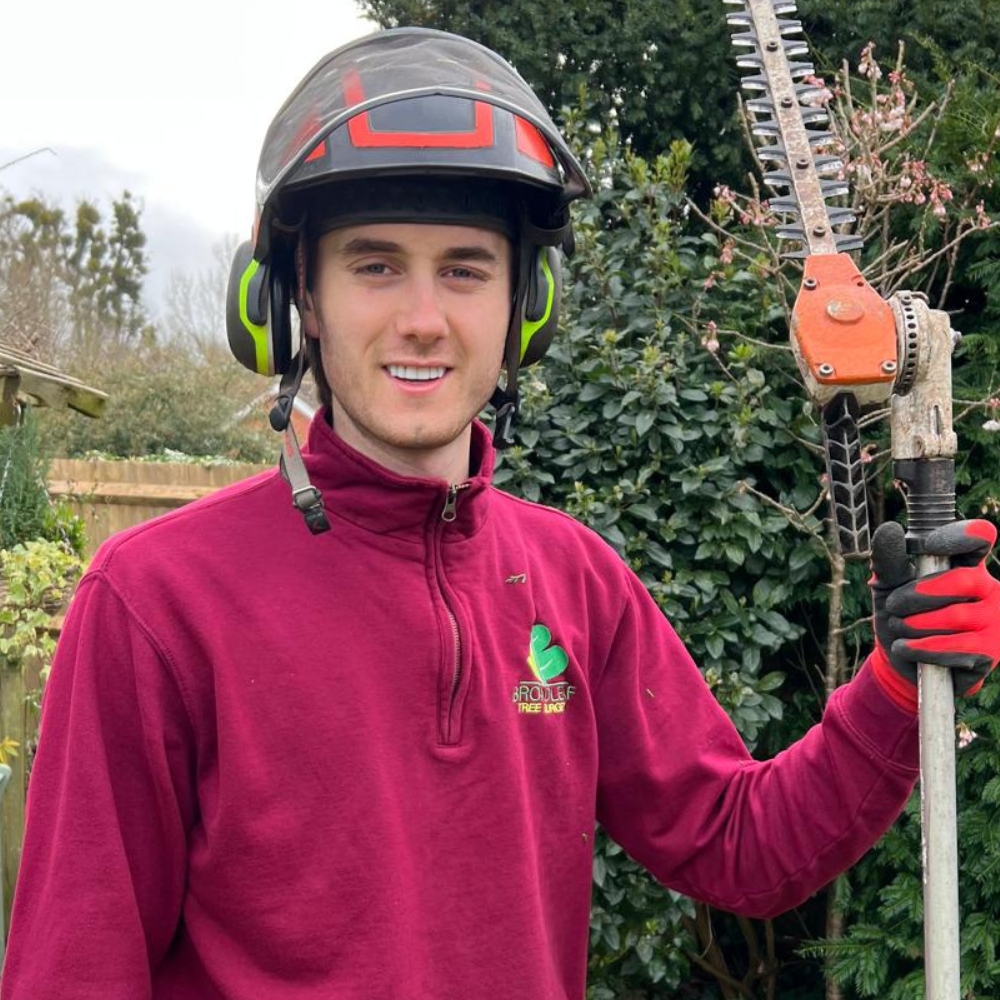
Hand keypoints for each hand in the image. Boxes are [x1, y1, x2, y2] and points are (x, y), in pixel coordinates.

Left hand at [869, 519, 999, 711]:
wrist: (902, 659)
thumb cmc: (899, 613)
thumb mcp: (888, 585)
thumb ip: (889, 559)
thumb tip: (890, 528)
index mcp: (965, 563)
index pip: (979, 536)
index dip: (960, 536)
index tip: (929, 545)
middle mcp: (987, 586)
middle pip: (962, 581)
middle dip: (918, 595)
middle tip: (894, 606)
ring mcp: (994, 619)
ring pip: (956, 616)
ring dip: (914, 624)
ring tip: (899, 627)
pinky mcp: (992, 650)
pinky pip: (958, 647)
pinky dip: (923, 648)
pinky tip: (904, 647)